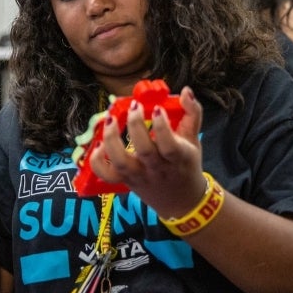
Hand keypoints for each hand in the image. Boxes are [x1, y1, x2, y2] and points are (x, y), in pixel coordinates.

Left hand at [92, 86, 206, 218]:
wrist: (182, 202)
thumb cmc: (187, 165)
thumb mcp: (194, 140)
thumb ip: (192, 113)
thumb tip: (186, 91)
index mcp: (178, 157)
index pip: (170, 145)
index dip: (161, 127)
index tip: (157, 109)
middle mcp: (157, 168)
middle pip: (144, 150)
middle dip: (136, 125)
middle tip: (134, 106)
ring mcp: (139, 176)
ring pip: (121, 162)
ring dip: (112, 139)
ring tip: (110, 120)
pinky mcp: (125, 181)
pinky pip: (106, 174)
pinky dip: (98, 161)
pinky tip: (99, 144)